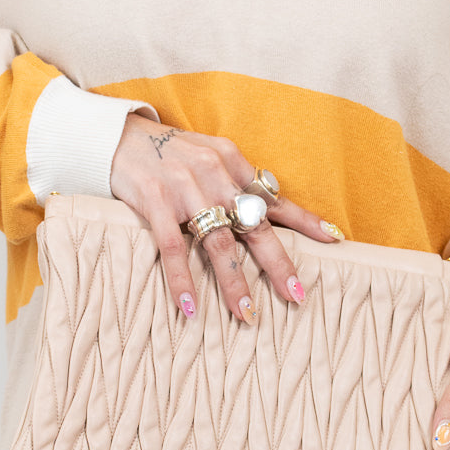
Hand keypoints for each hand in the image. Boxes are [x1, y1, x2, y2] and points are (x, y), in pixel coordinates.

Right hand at [108, 114, 342, 321]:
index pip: (274, 195)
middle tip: (295, 295)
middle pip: (253, 225)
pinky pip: (172, 247)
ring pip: (217, 242)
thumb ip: (234, 180)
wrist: (116, 135)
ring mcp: (184, 187)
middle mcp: (213, 172)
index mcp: (231, 160)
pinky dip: (182, 279)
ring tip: (246, 313)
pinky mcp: (154, 200)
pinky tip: (190, 306)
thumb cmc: (167, 152)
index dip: (305, 220)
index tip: (333, 240)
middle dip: (277, 263)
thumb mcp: (208, 155)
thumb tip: (268, 209)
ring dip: (233, 281)